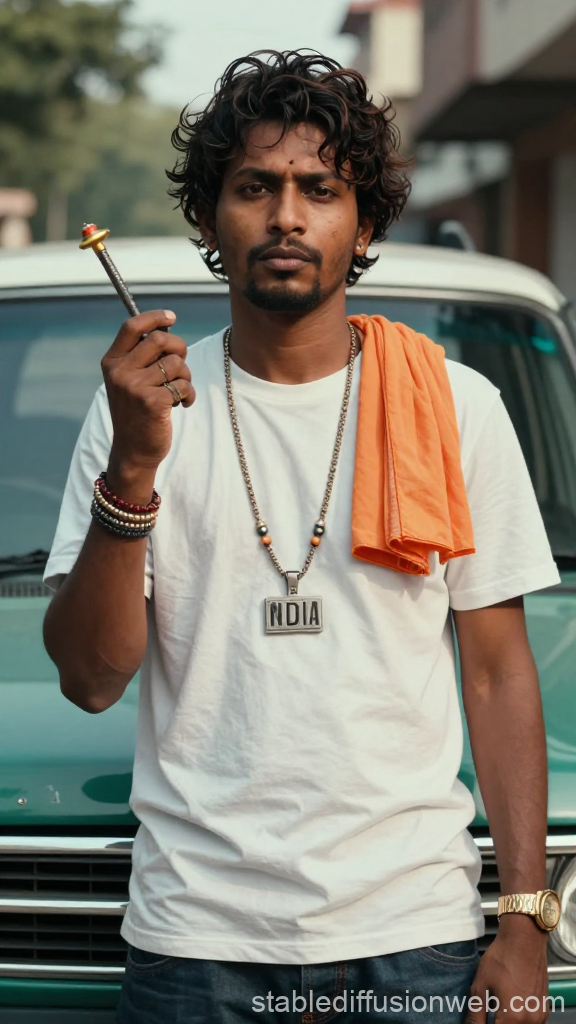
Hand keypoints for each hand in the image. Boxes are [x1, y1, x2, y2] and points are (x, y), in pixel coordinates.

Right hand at [101, 309, 195, 493]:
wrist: (133, 451)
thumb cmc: (137, 413)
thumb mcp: (129, 381)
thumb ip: (142, 358)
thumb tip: (167, 329)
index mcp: (112, 362)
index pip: (132, 327)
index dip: (154, 318)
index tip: (172, 318)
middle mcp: (120, 372)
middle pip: (160, 340)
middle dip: (179, 348)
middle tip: (181, 364)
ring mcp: (135, 387)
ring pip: (176, 364)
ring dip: (185, 376)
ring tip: (179, 392)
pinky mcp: (153, 402)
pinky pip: (183, 385)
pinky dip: (189, 394)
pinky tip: (183, 404)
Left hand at [466, 916, 549, 1023]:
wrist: (524, 939)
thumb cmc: (502, 958)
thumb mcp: (481, 985)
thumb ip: (476, 1013)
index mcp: (512, 1018)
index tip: (478, 1021)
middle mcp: (530, 1021)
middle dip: (495, 1023)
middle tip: (485, 1013)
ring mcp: (539, 1016)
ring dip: (506, 1022)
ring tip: (495, 1008)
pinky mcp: (544, 1009)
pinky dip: (518, 1021)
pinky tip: (508, 1007)